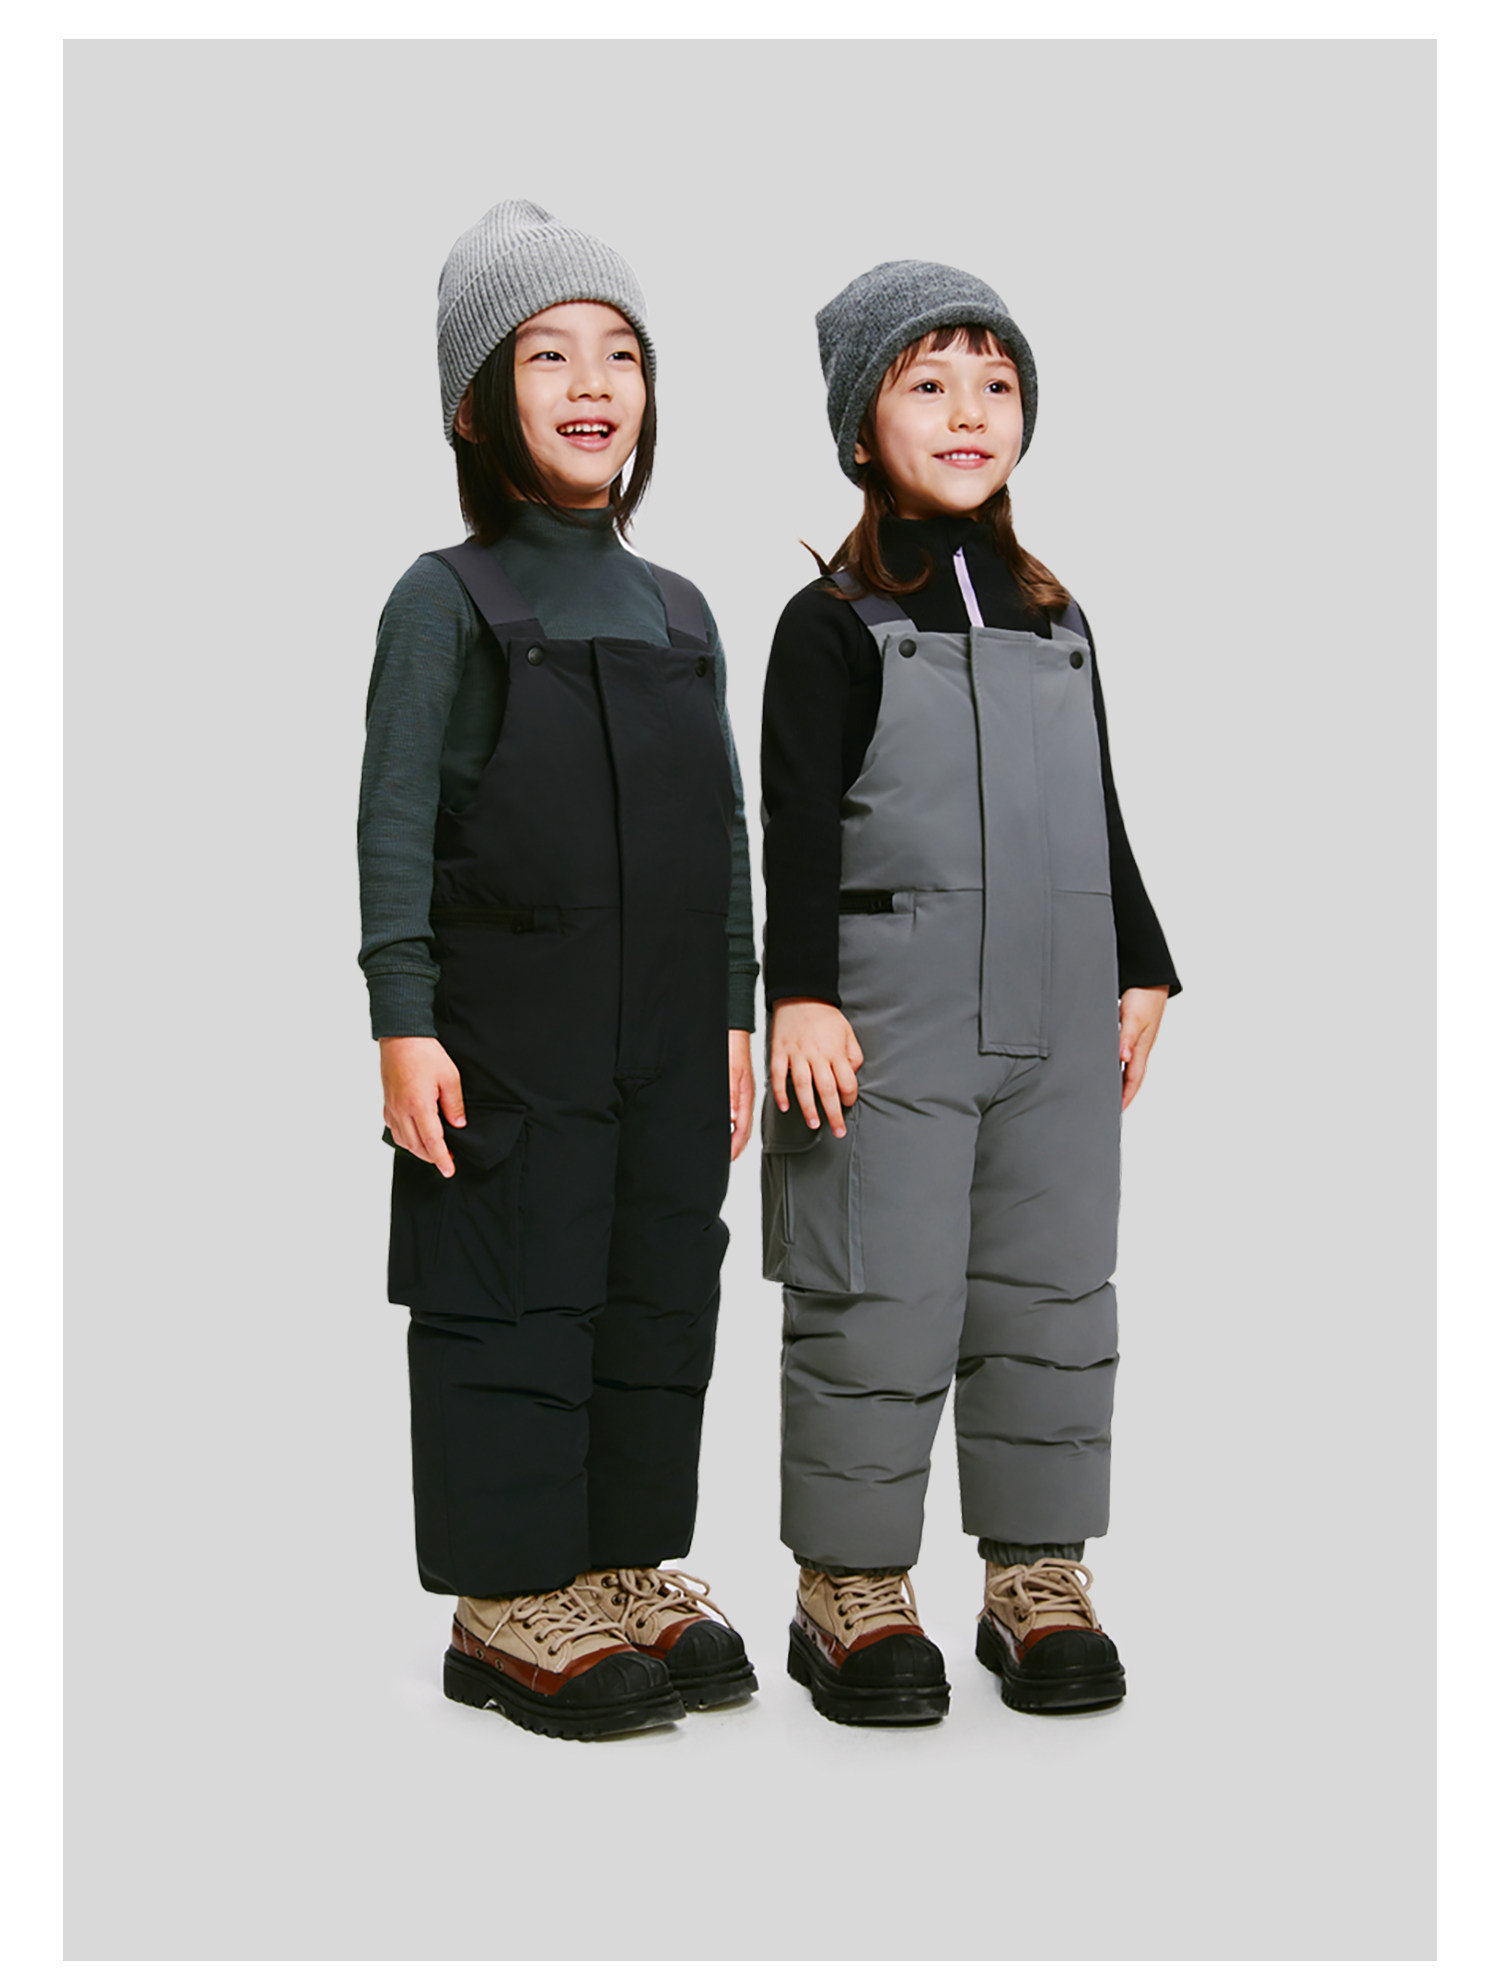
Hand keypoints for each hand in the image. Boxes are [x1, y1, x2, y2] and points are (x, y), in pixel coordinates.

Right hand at [380, 1036, 466, 1176]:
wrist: (401, 1037)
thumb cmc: (425, 1053)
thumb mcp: (449, 1077)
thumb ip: (454, 1105)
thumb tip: (458, 1125)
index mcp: (419, 1106)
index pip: (432, 1142)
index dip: (442, 1159)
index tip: (449, 1171)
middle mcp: (402, 1111)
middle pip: (416, 1146)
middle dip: (432, 1157)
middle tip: (447, 1160)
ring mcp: (392, 1108)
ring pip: (403, 1141)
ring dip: (418, 1150)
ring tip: (433, 1150)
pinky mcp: (387, 1103)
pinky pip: (394, 1129)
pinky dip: (405, 1139)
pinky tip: (414, 1136)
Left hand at [729, 1030, 754, 1161]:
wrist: (732, 1026)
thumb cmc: (730, 1043)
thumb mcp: (728, 1068)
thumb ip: (730, 1093)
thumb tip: (732, 1117)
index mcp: (745, 1094)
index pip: (742, 1127)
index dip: (735, 1145)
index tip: (727, 1157)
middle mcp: (745, 1095)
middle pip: (743, 1128)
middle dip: (736, 1146)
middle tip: (726, 1159)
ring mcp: (741, 1091)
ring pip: (740, 1120)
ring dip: (735, 1136)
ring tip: (728, 1148)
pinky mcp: (736, 1085)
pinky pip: (736, 1110)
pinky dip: (732, 1123)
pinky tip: (726, 1124)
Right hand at [770, 998, 863, 1136]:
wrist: (801, 996)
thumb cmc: (826, 1016)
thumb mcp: (848, 1032)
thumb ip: (854, 1054)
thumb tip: (852, 1074)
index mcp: (835, 1051)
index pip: (846, 1081)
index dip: (850, 1096)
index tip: (848, 1103)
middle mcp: (816, 1054)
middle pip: (827, 1089)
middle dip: (834, 1113)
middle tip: (838, 1131)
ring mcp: (796, 1054)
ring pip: (802, 1085)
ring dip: (808, 1107)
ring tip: (814, 1124)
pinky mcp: (780, 1052)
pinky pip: (778, 1075)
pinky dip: (780, 1092)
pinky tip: (785, 1106)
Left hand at [1119, 987, 1168, 1110]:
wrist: (1151, 978)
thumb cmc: (1144, 996)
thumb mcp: (1132, 1017)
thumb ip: (1126, 1037)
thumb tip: (1123, 1058)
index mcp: (1141, 1048)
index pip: (1133, 1080)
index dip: (1125, 1097)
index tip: (1117, 1112)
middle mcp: (1140, 1047)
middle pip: (1132, 1077)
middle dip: (1123, 1094)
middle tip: (1111, 1108)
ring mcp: (1138, 1039)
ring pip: (1128, 1066)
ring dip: (1120, 1080)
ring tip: (1109, 1092)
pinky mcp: (1132, 1030)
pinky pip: (1125, 1054)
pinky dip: (1118, 1063)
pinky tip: (1110, 1063)